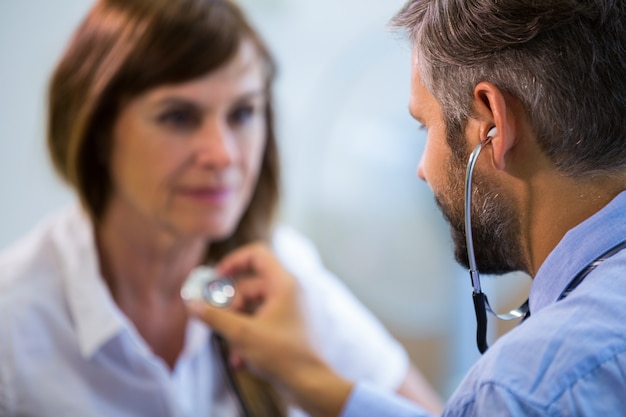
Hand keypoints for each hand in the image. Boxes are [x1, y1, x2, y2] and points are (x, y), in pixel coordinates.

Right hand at [185, 242, 352, 416]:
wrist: (311, 384)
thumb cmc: (284, 355)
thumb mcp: (242, 334)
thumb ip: (215, 316)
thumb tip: (192, 304)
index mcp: (283, 283)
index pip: (257, 254)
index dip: (234, 261)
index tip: (216, 278)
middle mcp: (289, 291)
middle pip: (249, 285)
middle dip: (230, 307)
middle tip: (218, 322)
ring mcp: (290, 308)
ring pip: (253, 307)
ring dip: (237, 328)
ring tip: (232, 350)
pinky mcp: (288, 325)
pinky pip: (261, 321)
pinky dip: (248, 336)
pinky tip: (240, 360)